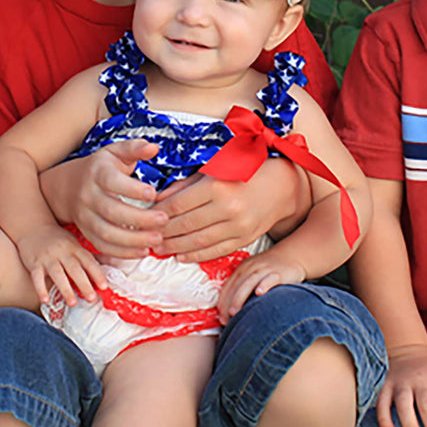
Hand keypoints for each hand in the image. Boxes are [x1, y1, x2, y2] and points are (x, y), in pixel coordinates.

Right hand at [16, 224, 106, 305]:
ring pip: (57, 274)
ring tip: (73, 303)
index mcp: (74, 247)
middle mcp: (62, 252)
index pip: (88, 260)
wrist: (32, 227)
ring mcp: (47, 257)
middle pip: (74, 268)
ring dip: (66, 289)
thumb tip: (102, 273)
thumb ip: (84, 257)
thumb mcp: (72, 243)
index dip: (97, 273)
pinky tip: (45, 300)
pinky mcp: (33, 263)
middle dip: (84, 284)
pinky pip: (37, 277)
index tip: (104, 286)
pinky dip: (41, 289)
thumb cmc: (57, 239)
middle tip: (92, 298)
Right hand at [70, 140, 167, 257]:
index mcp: (97, 173)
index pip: (112, 182)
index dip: (132, 189)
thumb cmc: (100, 168)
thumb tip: (153, 148)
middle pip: (111, 211)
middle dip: (139, 218)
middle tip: (163, 220)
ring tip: (157, 239)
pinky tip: (143, 251)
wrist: (67, 186)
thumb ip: (135, 148)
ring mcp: (85, 217)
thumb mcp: (115, 152)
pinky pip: (103, 247)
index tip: (153, 194)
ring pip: (107, 233)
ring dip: (133, 240)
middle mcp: (88, 196)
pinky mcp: (87, 233)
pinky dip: (123, 253)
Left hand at [154, 169, 288, 261]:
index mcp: (216, 186)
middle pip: (185, 224)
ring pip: (198, 241)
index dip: (159, 213)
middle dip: (163, 232)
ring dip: (175, 247)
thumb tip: (158, 199)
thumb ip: (184, 186)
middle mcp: (227, 207)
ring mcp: (237, 226)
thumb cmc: (242, 173)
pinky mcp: (244, 239)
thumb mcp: (212, 170)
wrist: (280, 187)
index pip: (179, 204)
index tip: (146, 217)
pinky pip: (215, 251)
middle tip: (146, 236)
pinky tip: (181, 256)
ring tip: (159, 248)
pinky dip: (195, 256)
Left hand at [216, 250, 305, 321]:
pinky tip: (259, 293)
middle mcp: (251, 267)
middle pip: (236, 286)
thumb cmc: (269, 269)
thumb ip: (242, 286)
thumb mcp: (252, 273)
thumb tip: (229, 309)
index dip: (222, 302)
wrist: (291, 255)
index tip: (220, 318)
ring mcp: (265, 269)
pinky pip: (270, 278)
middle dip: (229, 304)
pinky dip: (264, 285)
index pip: (228, 286)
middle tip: (225, 320)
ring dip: (240, 297)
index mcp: (242, 268)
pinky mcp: (278, 273)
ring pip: (249, 283)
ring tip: (235, 312)